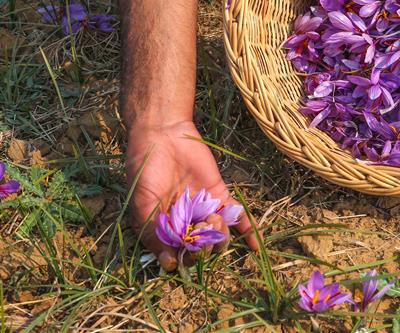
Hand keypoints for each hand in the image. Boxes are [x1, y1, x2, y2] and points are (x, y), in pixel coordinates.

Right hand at [126, 120, 257, 271]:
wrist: (164, 135)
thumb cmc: (146, 170)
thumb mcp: (144, 204)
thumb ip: (154, 233)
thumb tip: (168, 263)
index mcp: (165, 228)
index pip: (178, 254)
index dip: (184, 258)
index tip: (183, 253)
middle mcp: (186, 223)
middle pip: (201, 249)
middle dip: (203, 249)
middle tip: (200, 235)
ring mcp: (204, 210)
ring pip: (219, 236)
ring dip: (220, 237)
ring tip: (213, 221)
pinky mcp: (220, 195)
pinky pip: (236, 216)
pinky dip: (247, 230)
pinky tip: (256, 245)